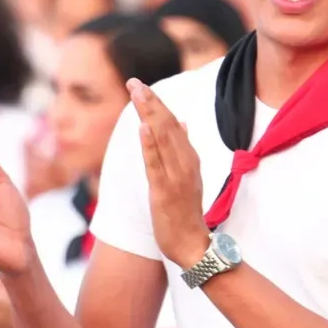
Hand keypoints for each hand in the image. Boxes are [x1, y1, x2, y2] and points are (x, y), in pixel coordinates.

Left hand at [129, 81, 210, 267]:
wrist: (192, 245)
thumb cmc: (186, 213)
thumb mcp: (188, 176)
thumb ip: (184, 149)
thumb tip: (183, 123)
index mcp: (189, 159)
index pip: (173, 125)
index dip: (158, 104)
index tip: (142, 86)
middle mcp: (185, 164)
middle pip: (168, 127)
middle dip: (151, 102)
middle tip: (135, 82)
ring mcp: (176, 177)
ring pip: (162, 140)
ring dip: (150, 115)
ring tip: (138, 94)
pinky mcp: (164, 191)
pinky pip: (156, 165)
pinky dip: (150, 145)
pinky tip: (143, 127)